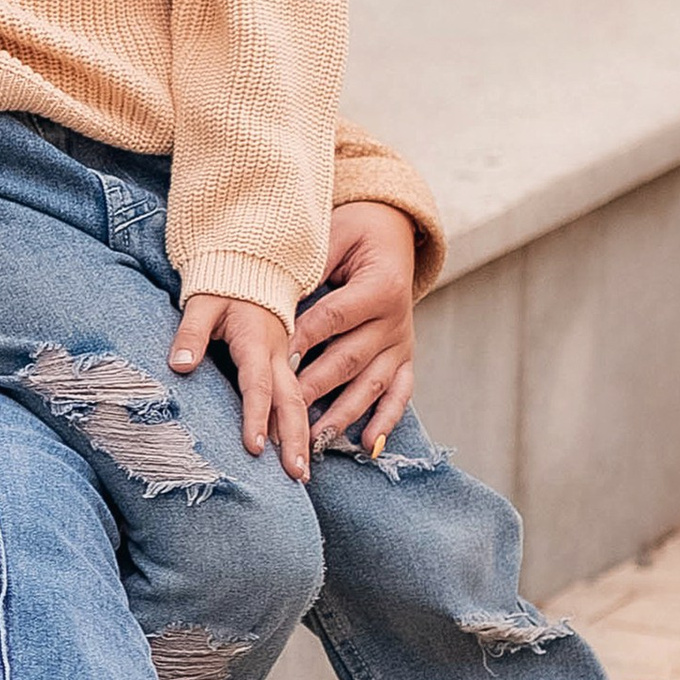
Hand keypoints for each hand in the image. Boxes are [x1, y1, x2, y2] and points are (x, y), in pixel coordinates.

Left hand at [168, 292, 309, 478]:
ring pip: (299, 402)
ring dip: (300, 438)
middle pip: (291, 401)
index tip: (252, 448)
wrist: (251, 265)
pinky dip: (299, 425)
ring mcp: (284, 360)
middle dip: (293, 439)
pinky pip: (297, 396)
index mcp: (256, 341)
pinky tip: (298, 450)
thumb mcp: (200, 304)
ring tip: (301, 474)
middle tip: (296, 475)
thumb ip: (190, 334)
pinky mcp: (285, 363)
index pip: (257, 385)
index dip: (255, 417)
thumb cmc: (221, 286)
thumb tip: (178, 366)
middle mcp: (277, 354)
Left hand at [294, 200, 418, 455]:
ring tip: (314, 439)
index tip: (275, 360)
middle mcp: (396, 321)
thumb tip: (274, 298)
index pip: (334, 318)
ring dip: (343, 414)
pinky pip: (399, 395)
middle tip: (283, 410)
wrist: (393, 233)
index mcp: (381, 287)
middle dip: (314, 386)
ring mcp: (402, 345)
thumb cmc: (353, 233)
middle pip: (350, 359)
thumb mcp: (333, 236)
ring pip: (372, 385)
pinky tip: (367, 447)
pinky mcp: (404, 359)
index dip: (304, 339)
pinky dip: (386, 422)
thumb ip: (311, 267)